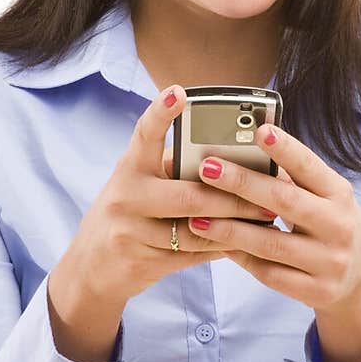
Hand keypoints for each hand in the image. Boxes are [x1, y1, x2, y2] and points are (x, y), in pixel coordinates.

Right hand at [66, 85, 273, 308]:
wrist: (91, 269)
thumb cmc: (127, 214)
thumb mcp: (138, 183)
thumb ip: (172, 168)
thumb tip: (230, 157)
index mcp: (130, 167)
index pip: (144, 133)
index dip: (161, 112)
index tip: (179, 92)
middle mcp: (126, 195)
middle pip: (189, 194)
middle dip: (234, 196)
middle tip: (269, 191)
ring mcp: (131, 231)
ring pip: (195, 229)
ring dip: (236, 225)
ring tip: (267, 219)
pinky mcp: (141, 261)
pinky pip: (192, 255)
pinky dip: (221, 248)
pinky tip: (244, 242)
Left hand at [187, 122, 360, 361]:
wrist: (360, 283)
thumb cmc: (331, 226)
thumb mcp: (325, 199)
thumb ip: (293, 180)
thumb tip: (245, 151)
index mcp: (339, 194)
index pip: (310, 166)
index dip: (285, 149)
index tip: (259, 130)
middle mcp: (338, 226)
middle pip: (284, 201)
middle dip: (242, 183)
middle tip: (208, 168)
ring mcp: (329, 262)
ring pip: (271, 243)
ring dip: (230, 228)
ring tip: (197, 217)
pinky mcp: (316, 291)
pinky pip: (269, 273)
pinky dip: (241, 257)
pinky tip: (218, 246)